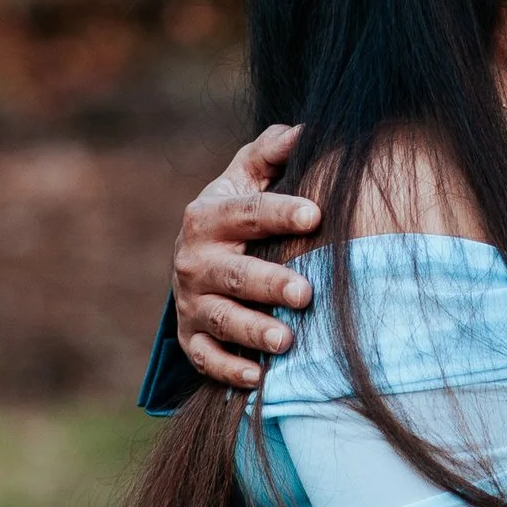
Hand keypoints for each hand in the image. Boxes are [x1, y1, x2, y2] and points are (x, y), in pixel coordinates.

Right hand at [168, 123, 319, 388]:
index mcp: (208, 216)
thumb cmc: (236, 215)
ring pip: (221, 319)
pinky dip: (228, 370)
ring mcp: (191, 303)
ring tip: (286, 339)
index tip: (316, 214)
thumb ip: (270, 152)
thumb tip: (307, 129)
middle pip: (234, 273)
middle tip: (305, 292)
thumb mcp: (245, 178)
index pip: (246, 212)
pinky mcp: (191, 339)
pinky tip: (258, 378)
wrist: (194, 261)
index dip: (279, 211)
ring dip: (252, 331)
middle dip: (269, 283)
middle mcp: (194, 261)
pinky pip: (206, 359)